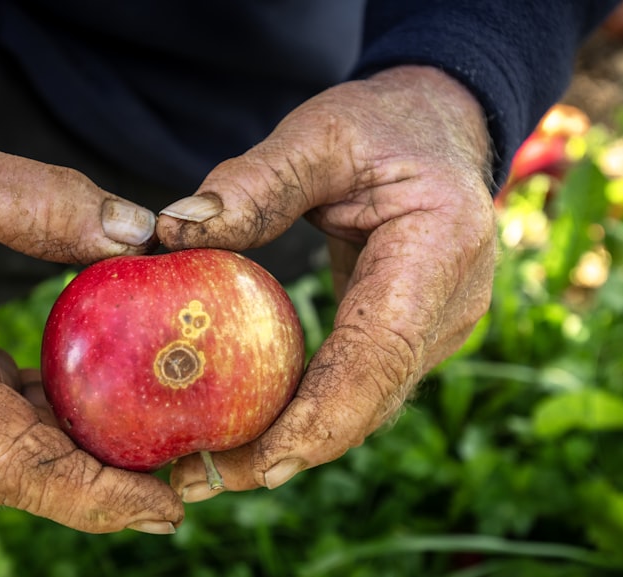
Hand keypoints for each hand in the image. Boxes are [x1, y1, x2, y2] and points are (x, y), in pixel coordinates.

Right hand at [0, 117, 181, 533]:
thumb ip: (53, 205)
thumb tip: (141, 236)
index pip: (5, 460)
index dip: (89, 495)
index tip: (161, 509)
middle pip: (17, 469)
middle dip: (103, 486)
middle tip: (187, 485)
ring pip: (11, 450)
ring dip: (85, 456)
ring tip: (164, 449)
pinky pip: (2, 417)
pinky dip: (57, 419)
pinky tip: (112, 403)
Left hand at [157, 66, 496, 500]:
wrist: (441, 130)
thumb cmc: (384, 125)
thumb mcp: (321, 133)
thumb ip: (255, 182)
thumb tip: (174, 232)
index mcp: (438, 251)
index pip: (378, 355)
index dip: (322, 418)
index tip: (256, 464)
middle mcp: (449, 307)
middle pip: (368, 402)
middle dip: (287, 450)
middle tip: (197, 482)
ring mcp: (435, 330)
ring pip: (362, 407)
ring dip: (290, 443)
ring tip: (203, 469)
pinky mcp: (409, 337)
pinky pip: (354, 386)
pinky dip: (302, 413)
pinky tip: (242, 428)